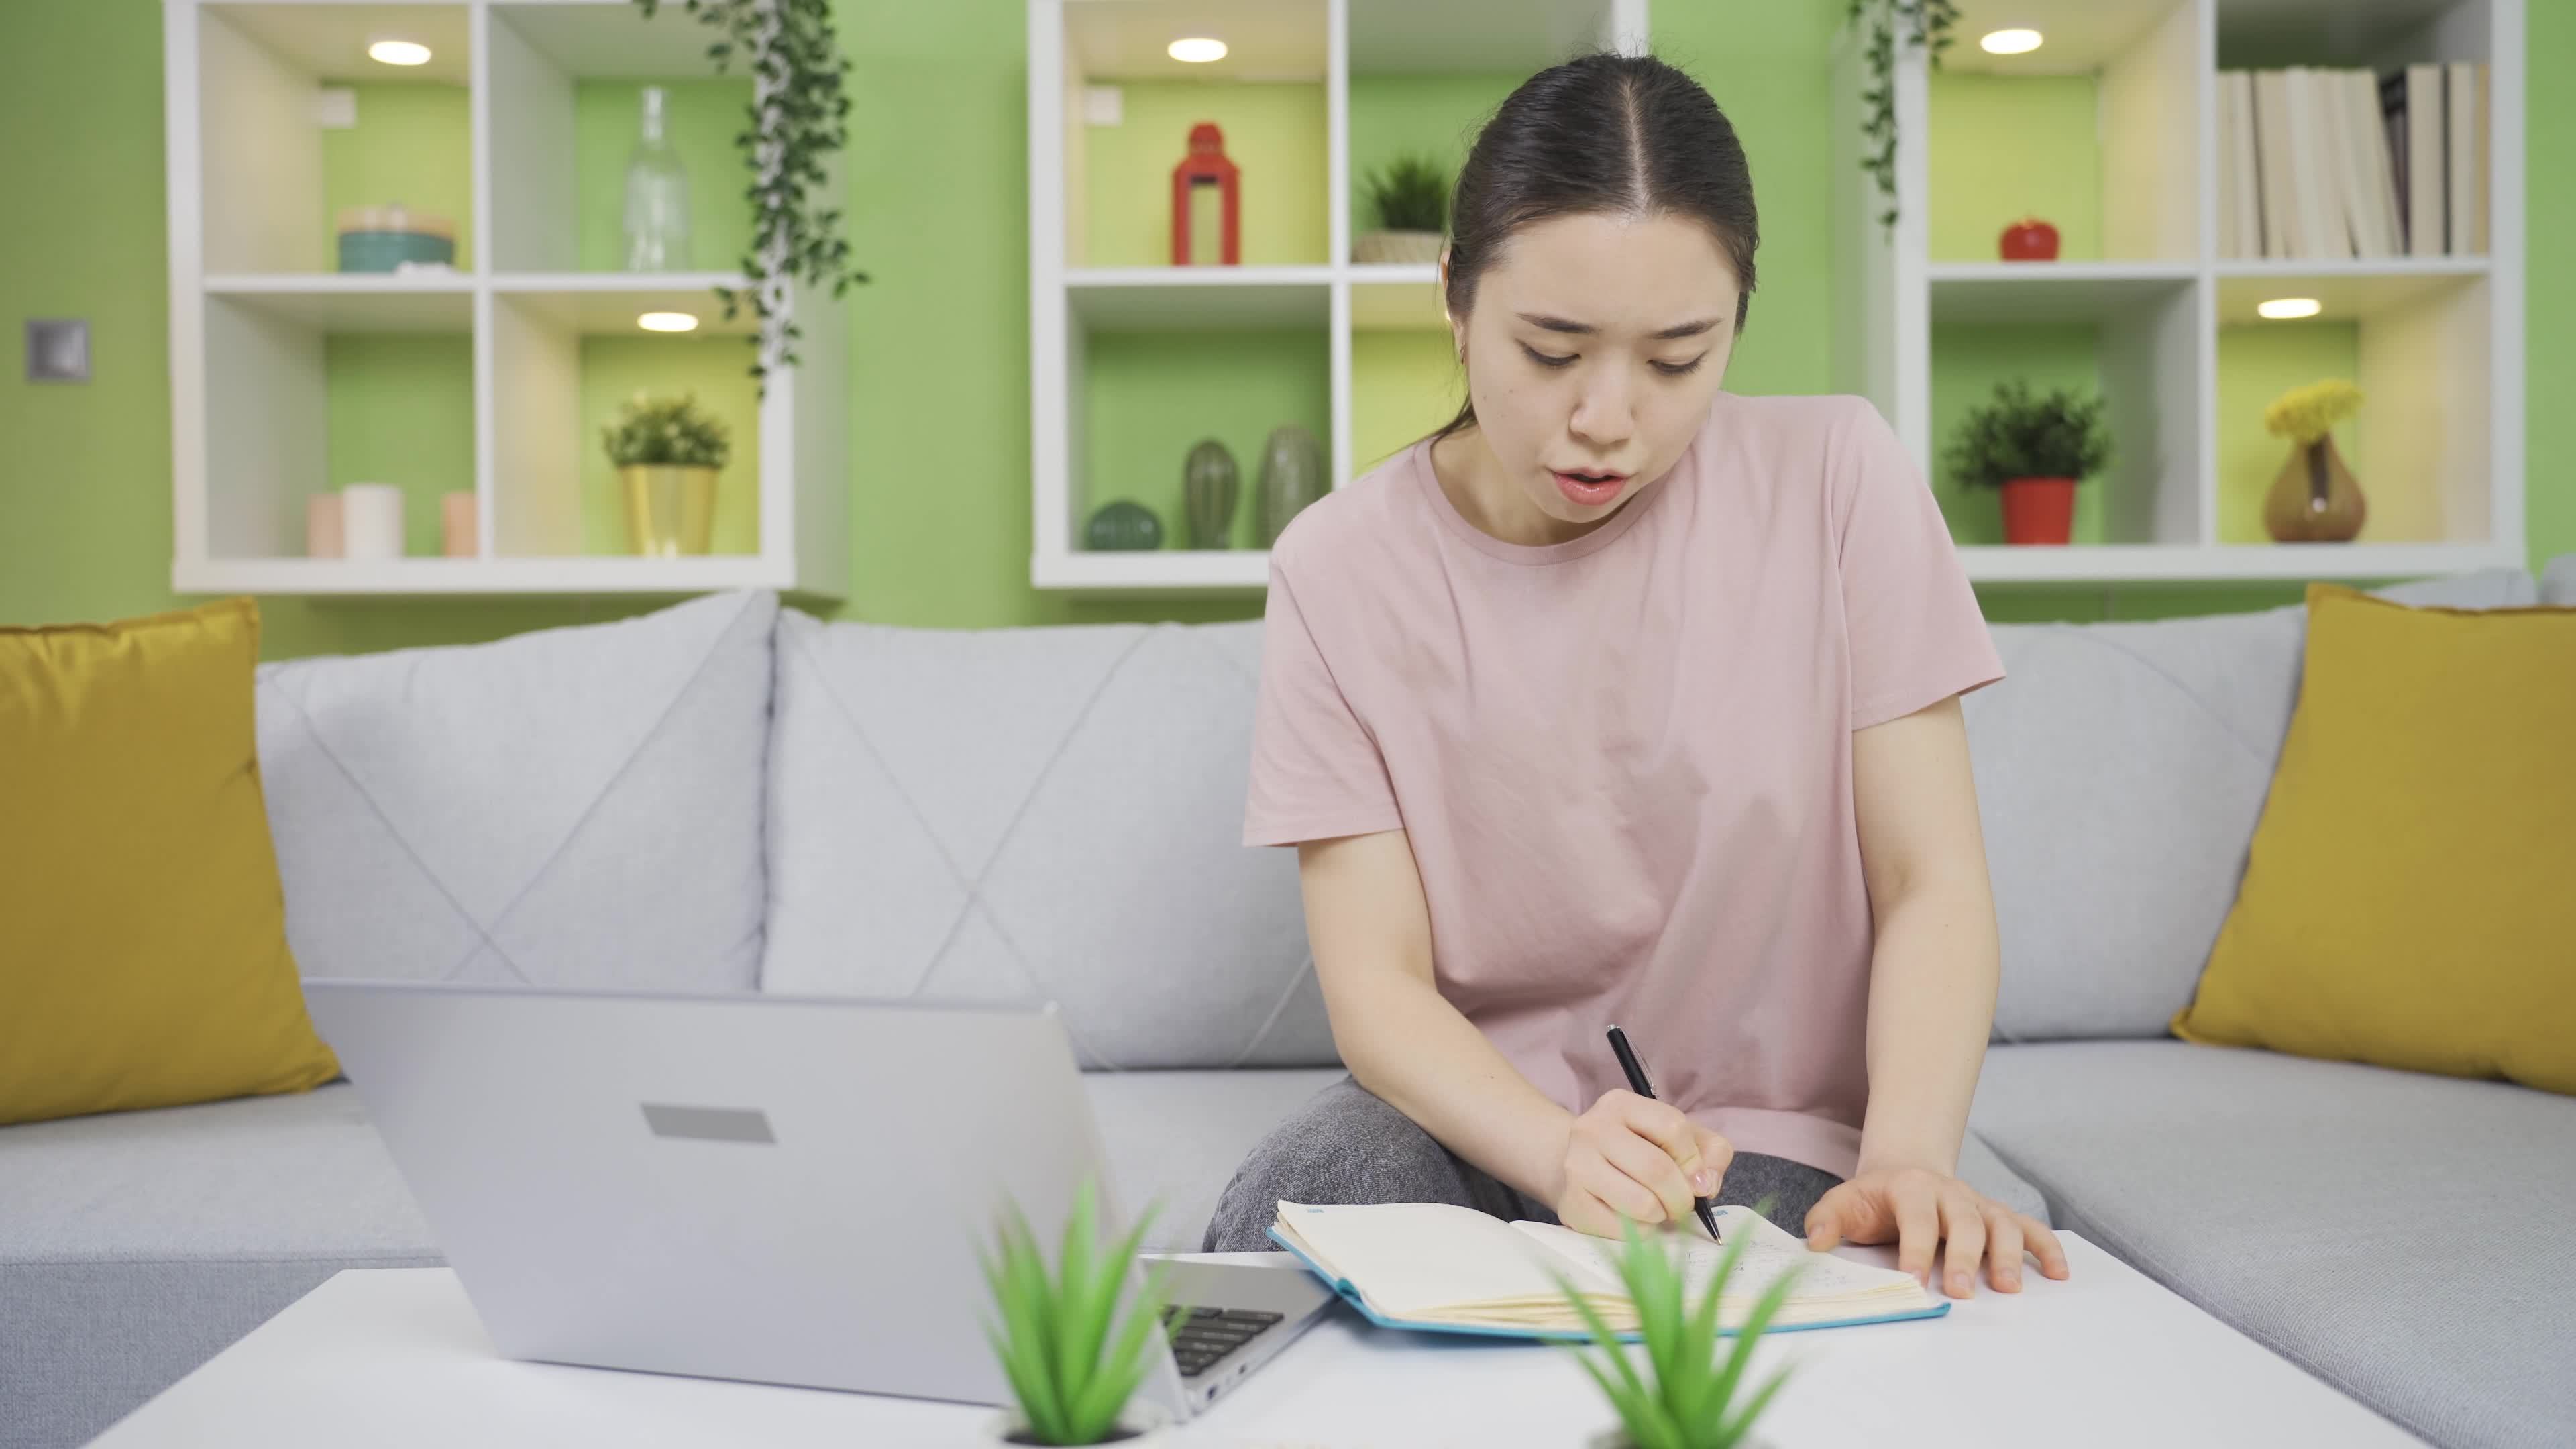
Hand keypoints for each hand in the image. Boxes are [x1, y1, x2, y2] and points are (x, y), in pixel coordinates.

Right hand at [1551, 1090, 1732, 1239]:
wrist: (1583, 1168)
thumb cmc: (1639, 1150)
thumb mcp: (1679, 1138)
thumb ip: (1710, 1152)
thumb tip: (1705, 1184)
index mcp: (1620, 1104)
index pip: (1672, 1127)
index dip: (1693, 1159)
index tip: (1694, 1176)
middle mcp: (1591, 1129)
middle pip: (1656, 1169)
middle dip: (1681, 1196)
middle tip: (1682, 1205)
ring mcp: (1576, 1166)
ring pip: (1641, 1203)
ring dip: (1662, 1215)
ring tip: (1658, 1210)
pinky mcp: (1572, 1203)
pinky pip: (1623, 1229)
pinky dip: (1641, 1231)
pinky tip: (1635, 1219)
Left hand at [1804, 1166, 2070, 1297]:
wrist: (1906, 1171)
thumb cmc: (1874, 1199)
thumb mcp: (1843, 1202)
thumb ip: (1826, 1221)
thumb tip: (1814, 1244)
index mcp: (1910, 1188)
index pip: (1916, 1217)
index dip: (1915, 1248)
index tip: (1913, 1280)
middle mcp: (1950, 1193)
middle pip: (1965, 1221)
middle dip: (1965, 1255)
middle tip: (1963, 1290)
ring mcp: (1978, 1204)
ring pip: (2002, 1223)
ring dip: (2010, 1254)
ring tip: (2010, 1287)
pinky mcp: (1998, 1216)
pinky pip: (2030, 1227)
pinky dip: (2047, 1247)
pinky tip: (2058, 1273)